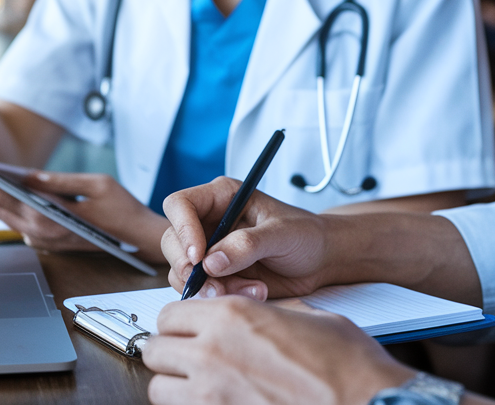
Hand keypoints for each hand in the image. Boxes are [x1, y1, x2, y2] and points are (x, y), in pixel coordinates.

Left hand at [0, 169, 168, 262]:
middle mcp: (47, 235)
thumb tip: (28, 175)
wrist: (137, 238)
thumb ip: (58, 181)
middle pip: (6, 213)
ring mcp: (47, 241)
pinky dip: (6, 211)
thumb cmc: (121, 209)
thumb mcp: (94, 184)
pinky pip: (22, 225)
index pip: (14, 202)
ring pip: (11, 221)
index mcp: (55, 220)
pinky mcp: (49, 242)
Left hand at [143, 296, 411, 404]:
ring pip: (158, 388)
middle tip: (188, 358)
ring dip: (173, 386)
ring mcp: (212, 394)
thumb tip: (256, 310)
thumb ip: (268, 311)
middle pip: (154, 349)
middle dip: (169, 353)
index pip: (170, 313)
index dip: (179, 322)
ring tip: (197, 386)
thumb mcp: (307, 315)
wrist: (367, 403)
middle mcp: (212, 352)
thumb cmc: (347, 366)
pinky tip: (216, 403)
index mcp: (232, 316)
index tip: (189, 330)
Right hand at [161, 178, 334, 299]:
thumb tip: (212, 262)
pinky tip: (255, 292)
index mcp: (222, 198)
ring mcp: (211, 250)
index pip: (180, 205)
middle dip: (191, 268)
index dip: (183, 229)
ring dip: (211, 287)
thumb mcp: (281, 234)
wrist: (321, 261)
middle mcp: (209, 222)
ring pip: (182, 270)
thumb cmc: (305, 235)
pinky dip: (223, 297)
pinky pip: (201, 289)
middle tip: (216, 285)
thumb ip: (247, 244)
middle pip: (172, 241)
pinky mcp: (217, 275)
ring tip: (251, 288)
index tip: (198, 257)